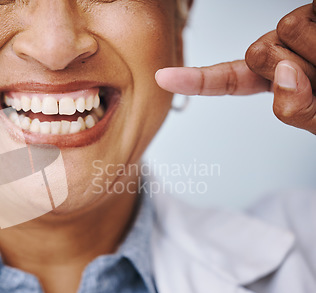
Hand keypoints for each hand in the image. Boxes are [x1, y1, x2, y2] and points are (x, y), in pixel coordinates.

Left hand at [155, 1, 315, 134]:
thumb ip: (301, 110)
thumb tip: (281, 72)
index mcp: (281, 81)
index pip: (233, 80)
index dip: (198, 80)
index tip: (162, 77)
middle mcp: (287, 49)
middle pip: (258, 51)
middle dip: (293, 66)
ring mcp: (302, 26)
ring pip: (283, 29)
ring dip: (315, 50)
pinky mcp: (313, 13)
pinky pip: (301, 21)